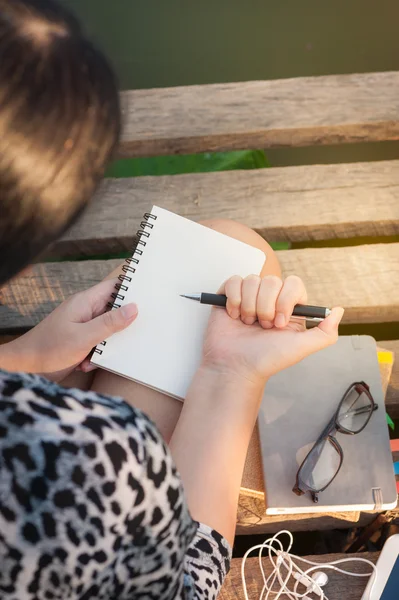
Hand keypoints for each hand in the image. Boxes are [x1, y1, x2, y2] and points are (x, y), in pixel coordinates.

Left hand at [0, 279, 136, 381]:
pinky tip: (87, 363)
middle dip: (125, 322)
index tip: (150, 294)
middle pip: (114, 309)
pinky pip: (99, 343)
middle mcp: (85, 311)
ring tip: (100, 353)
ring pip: (108, 329)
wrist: (25, 368)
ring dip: (109, 344)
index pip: (114, 286)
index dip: (131, 288)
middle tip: (138, 331)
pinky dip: (97, 354)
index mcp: (85, 302)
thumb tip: (134, 308)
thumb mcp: (84, 337)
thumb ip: (110, 323)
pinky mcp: (80, 341)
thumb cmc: (48, 349)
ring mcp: (82, 326)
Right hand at [202, 275, 343, 386]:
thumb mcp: (301, 348)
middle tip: (263, 327)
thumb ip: (325, 333)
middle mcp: (270, 298)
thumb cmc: (267, 360)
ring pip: (251, 281)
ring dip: (248, 306)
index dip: (285, 300)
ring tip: (247, 324)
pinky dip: (233, 300)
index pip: (293, 284)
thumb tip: (339, 310)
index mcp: (289, 307)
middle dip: (265, 307)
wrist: (235, 367)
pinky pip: (233, 281)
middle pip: (271, 281)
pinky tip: (234, 316)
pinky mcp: (229, 296)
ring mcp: (249, 296)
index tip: (279, 323)